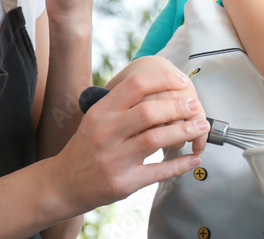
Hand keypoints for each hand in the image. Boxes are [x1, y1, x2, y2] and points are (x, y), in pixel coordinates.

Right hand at [58, 69, 209, 209]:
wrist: (63, 184)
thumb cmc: (88, 146)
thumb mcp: (98, 118)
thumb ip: (125, 104)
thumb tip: (165, 86)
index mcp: (100, 112)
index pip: (135, 85)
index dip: (163, 80)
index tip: (181, 81)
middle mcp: (105, 133)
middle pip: (149, 112)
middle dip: (178, 107)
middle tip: (194, 106)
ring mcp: (113, 159)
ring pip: (155, 138)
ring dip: (184, 131)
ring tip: (200, 127)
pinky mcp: (123, 183)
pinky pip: (157, 171)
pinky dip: (180, 164)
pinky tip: (193, 159)